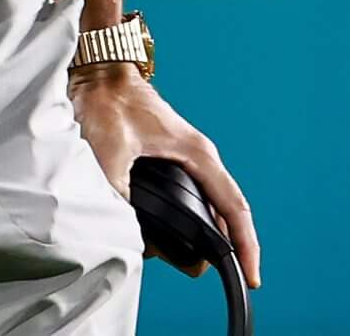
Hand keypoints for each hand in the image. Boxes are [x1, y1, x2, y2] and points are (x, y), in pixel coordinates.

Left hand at [69, 64, 261, 289]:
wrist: (99, 72)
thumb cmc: (109, 101)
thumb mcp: (108, 150)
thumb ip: (116, 190)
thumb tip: (126, 231)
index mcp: (197, 154)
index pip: (234, 207)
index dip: (245, 246)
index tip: (250, 278)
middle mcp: (198, 159)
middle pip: (223, 214)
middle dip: (218, 249)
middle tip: (195, 273)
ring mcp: (186, 160)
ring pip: (205, 208)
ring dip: (197, 236)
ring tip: (178, 261)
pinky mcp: (169, 162)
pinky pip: (188, 199)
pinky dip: (182, 222)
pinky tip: (164, 238)